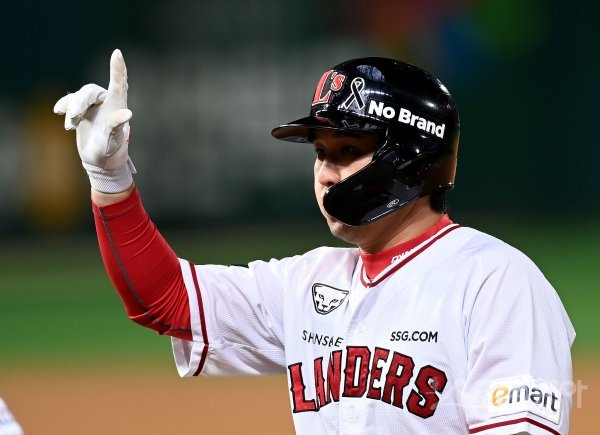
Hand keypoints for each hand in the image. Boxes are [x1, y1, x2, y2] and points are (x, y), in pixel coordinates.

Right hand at [54, 49, 135, 192]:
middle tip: (72, 119)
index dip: (118, 68)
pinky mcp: (82, 111)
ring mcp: (94, 106)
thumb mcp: (113, 142)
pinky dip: (65, 106)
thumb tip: (127, 113)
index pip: (119, 84)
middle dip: (79, 103)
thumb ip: (117, 127)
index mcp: (118, 107)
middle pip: (91, 91)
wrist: (100, 162)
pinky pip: (70, 102)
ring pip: (79, 96)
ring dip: (72, 109)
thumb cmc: (111, 153)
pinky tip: (59, 112)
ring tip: (70, 126)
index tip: (117, 53)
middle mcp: (107, 103)